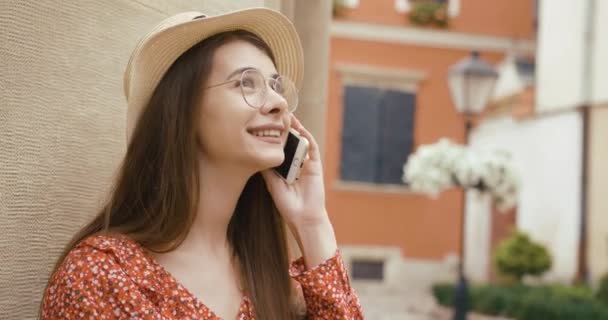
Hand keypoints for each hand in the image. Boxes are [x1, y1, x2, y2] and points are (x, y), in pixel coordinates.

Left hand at [261, 114, 327, 228]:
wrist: (303, 217)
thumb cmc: (287, 205)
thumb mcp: (272, 184)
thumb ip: (267, 169)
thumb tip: (256, 154)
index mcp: (286, 169)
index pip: (280, 149)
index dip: (274, 137)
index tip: (263, 126)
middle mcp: (296, 164)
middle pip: (290, 142)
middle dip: (283, 129)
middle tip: (274, 115)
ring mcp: (307, 163)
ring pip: (301, 141)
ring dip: (295, 128)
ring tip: (286, 116)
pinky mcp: (316, 165)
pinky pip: (312, 147)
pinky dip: (307, 136)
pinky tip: (300, 127)